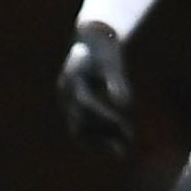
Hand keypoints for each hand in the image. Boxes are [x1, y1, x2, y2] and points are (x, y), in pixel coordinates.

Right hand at [57, 22, 133, 156]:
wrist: (91, 41)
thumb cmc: (104, 51)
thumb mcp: (112, 63)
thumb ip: (117, 82)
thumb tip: (125, 104)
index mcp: (72, 80)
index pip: (86, 105)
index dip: (105, 118)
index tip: (124, 127)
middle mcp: (65, 94)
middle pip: (80, 123)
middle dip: (102, 137)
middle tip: (125, 148)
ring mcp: (67, 102)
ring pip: (81, 129)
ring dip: (101, 141)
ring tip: (123, 149)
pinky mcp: (73, 107)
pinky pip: (83, 127)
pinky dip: (99, 136)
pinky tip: (117, 142)